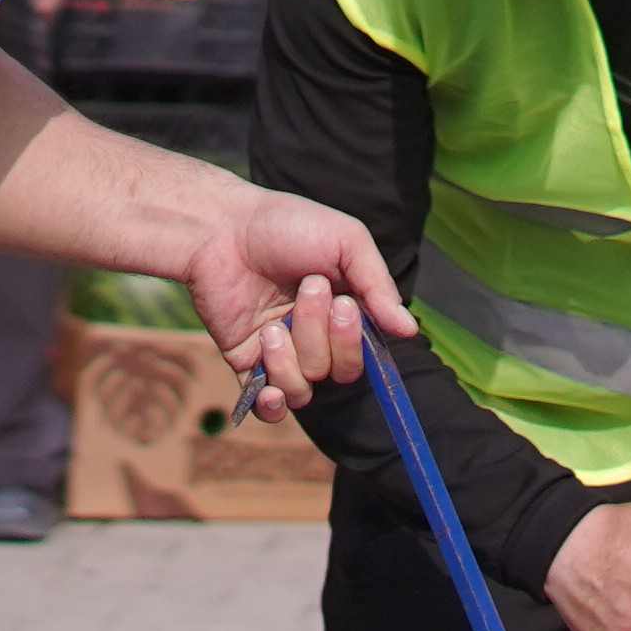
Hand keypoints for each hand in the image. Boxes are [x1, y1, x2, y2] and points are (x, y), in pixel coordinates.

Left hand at [181, 187, 416, 416]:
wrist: (221, 228)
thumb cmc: (286, 225)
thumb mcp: (346, 241)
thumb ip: (378, 285)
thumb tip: (408, 330)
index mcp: (343, 311)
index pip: (365, 353)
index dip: (354, 340)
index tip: (342, 304)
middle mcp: (315, 337)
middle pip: (335, 371)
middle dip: (320, 336)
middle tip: (306, 291)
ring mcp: (282, 352)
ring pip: (303, 388)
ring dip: (290, 358)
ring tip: (271, 327)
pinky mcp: (247, 362)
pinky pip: (269, 405)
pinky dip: (272, 405)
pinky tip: (269, 389)